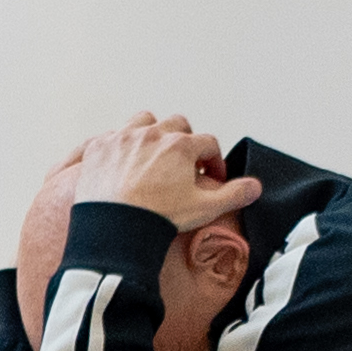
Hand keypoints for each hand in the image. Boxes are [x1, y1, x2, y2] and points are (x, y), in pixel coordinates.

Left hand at [17, 111, 261, 301]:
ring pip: (142, 121)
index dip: (213, 159)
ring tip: (151, 153)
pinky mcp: (96, 149)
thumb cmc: (156, 218)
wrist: (114, 229)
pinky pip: (106, 136)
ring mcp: (122, 138)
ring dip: (150, 132)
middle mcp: (151, 134)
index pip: (207, 143)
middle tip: (183, 162)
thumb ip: (233, 195)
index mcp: (180, 145)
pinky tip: (116, 160)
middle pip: (175, 124)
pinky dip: (114, 145)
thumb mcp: (203, 208)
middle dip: (183, 140)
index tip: (211, 174)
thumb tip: (255, 187)